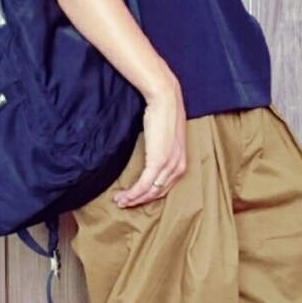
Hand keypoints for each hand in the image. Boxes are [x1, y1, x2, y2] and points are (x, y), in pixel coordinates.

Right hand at [113, 75, 186, 207]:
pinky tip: (123, 196)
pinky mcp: (158, 162)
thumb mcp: (166, 137)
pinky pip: (144, 185)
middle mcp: (179, 167)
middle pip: (157, 193)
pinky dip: (132, 193)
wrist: (165, 99)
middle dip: (139, 200)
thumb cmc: (164, 113)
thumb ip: (161, 149)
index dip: (149, 195)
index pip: (165, 187)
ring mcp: (169, 166)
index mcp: (182, 162)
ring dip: (133, 199)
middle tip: (124, 203)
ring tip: (120, 201)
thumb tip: (150, 155)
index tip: (135, 198)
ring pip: (150, 192)